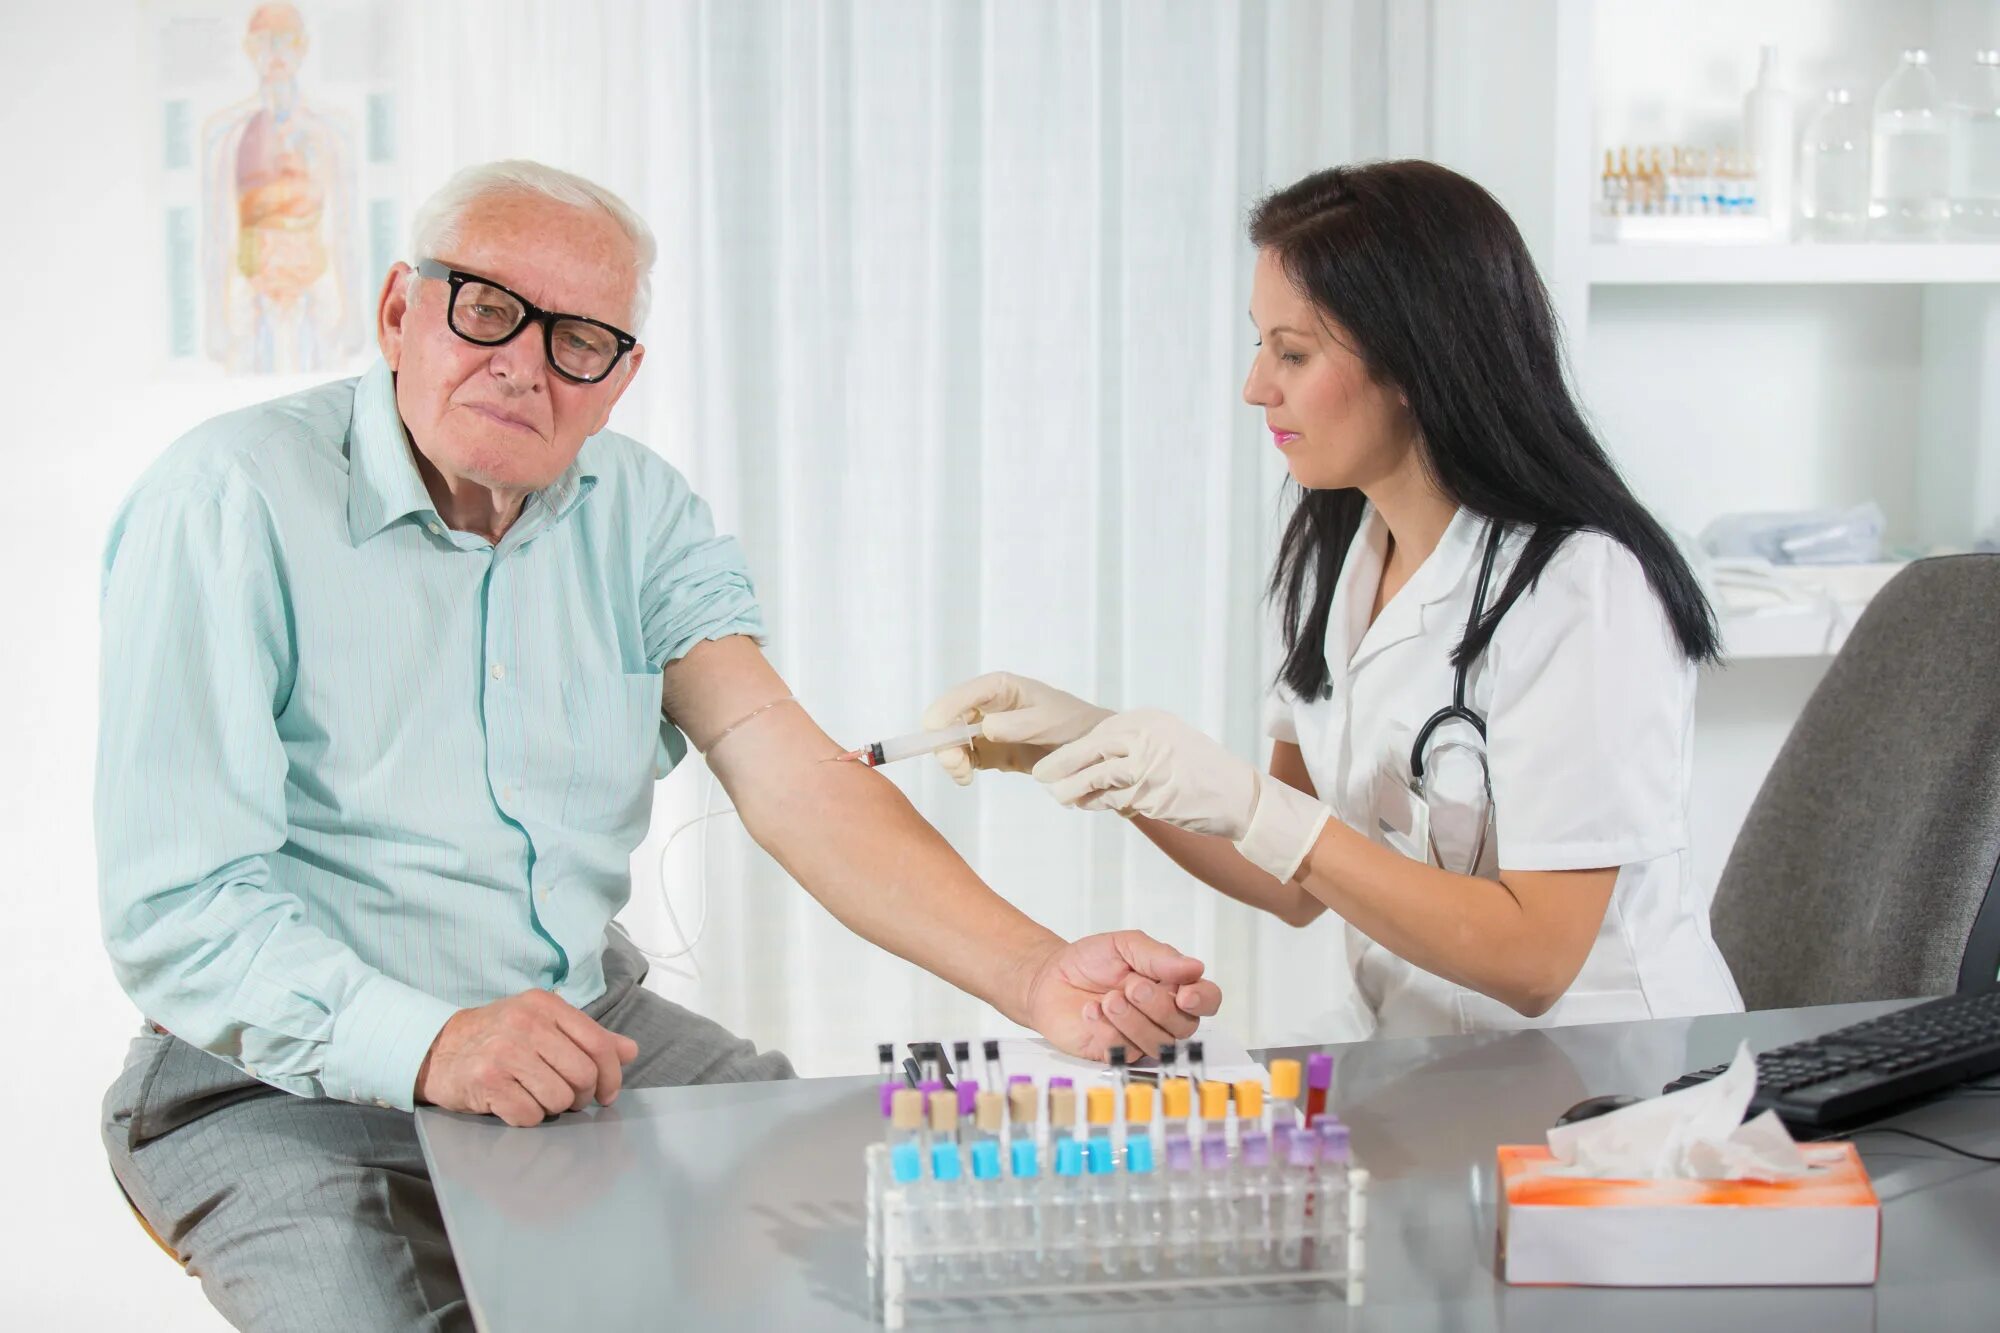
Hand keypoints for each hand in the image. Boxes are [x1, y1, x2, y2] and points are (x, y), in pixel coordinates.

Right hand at [416, 990, 640, 1127]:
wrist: (438, 1049)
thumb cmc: (497, 1037)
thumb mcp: (542, 1025)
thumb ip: (587, 1037)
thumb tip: (630, 1050)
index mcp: (546, 1005)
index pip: (599, 1044)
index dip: (611, 1076)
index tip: (608, 1094)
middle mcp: (526, 1023)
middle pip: (583, 1075)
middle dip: (581, 1096)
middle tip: (568, 1100)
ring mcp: (504, 1051)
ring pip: (558, 1098)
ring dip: (552, 1108)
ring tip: (535, 1097)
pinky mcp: (486, 1080)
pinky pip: (529, 1115)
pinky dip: (527, 1117)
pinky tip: (513, 1104)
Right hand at [921, 671, 1111, 784]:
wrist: (1089, 746)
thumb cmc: (1071, 723)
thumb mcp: (1048, 720)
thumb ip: (1018, 724)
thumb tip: (985, 728)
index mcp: (996, 688)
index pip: (956, 698)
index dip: (942, 717)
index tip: (945, 743)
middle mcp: (984, 705)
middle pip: (945, 720)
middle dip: (944, 743)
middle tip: (958, 767)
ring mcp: (983, 728)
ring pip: (948, 741)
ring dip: (949, 759)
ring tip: (965, 776)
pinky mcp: (987, 750)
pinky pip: (961, 757)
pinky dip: (958, 769)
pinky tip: (967, 778)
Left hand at [1021, 931, 1223, 1060]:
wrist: (1049, 978)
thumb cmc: (1090, 960)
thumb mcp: (1124, 945)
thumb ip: (1158, 956)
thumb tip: (1194, 967)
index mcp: (1172, 986)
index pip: (1207, 999)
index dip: (1203, 1000)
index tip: (1185, 994)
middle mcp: (1162, 1015)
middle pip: (1184, 1025)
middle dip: (1159, 1006)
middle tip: (1131, 986)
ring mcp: (1140, 1037)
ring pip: (1157, 1043)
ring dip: (1133, 1020)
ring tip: (1108, 1000)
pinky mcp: (1115, 1053)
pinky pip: (1124, 1052)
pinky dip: (1107, 1030)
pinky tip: (1091, 1012)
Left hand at [1034, 708, 1260, 837]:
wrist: (1241, 797)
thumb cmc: (1204, 776)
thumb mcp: (1169, 745)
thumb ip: (1135, 748)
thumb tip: (1094, 759)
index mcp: (1150, 720)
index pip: (1101, 732)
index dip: (1075, 749)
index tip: (1057, 760)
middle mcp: (1147, 735)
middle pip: (1092, 747)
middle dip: (1062, 762)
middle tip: (1040, 775)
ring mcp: (1148, 763)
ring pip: (1095, 773)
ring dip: (1071, 787)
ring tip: (1056, 796)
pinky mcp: (1150, 791)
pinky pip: (1111, 798)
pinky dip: (1094, 802)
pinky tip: (1084, 805)